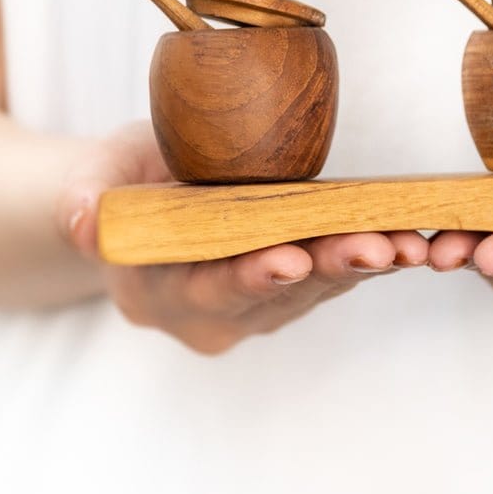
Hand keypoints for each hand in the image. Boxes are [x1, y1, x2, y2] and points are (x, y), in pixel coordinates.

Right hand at [55, 122, 428, 353]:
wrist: (147, 199)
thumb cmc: (125, 182)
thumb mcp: (98, 177)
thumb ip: (87, 198)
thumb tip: (82, 218)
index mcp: (159, 295)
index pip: (208, 291)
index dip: (249, 276)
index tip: (288, 260)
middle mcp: (213, 316)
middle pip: (277, 295)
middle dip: (329, 270)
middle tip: (376, 249)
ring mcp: (258, 307)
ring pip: (317, 288)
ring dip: (364, 265)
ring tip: (408, 242)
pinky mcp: (295, 287)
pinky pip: (336, 273)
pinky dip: (372, 255)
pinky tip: (410, 238)